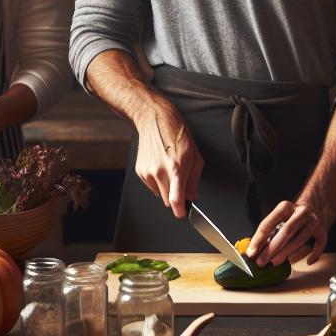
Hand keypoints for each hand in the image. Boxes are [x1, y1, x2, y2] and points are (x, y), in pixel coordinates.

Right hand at [134, 103, 201, 218]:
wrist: (155, 121)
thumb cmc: (178, 136)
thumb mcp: (195, 156)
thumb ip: (194, 180)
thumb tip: (192, 197)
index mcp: (177, 168)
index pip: (176, 196)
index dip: (179, 209)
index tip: (181, 214)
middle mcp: (160, 171)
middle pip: (168, 200)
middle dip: (176, 197)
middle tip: (181, 181)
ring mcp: (148, 172)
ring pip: (160, 194)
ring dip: (166, 188)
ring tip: (169, 168)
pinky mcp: (140, 171)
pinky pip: (152, 186)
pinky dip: (157, 181)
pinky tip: (160, 165)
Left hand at [248, 199, 330, 267]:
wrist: (316, 206)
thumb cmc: (292, 216)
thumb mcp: (279, 218)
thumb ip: (268, 232)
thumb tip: (254, 251)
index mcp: (286, 207)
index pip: (269, 222)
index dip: (259, 239)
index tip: (251, 252)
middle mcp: (301, 212)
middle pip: (286, 231)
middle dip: (272, 248)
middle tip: (261, 261)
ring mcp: (314, 221)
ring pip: (301, 239)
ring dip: (287, 253)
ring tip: (275, 262)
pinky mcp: (323, 230)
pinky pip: (318, 245)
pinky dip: (313, 255)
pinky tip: (307, 262)